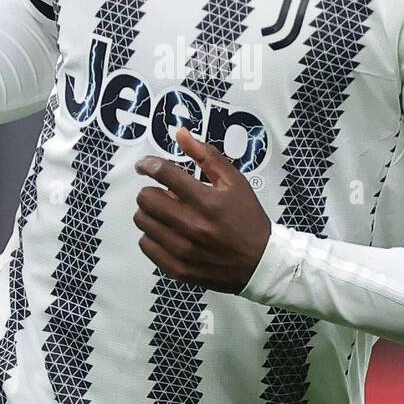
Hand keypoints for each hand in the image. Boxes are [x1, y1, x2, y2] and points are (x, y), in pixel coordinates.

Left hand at [133, 126, 271, 292]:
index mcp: (207, 201)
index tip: (145, 166)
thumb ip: (207, 156)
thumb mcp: (235, 182)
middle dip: (150, 190)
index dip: (148, 165)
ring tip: (166, 214)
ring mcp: (183, 250)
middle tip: (160, 193)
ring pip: (143, 221)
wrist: (261, 262)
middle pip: (146, 198)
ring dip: (150, 213)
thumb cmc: (248, 218)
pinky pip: (146, 245)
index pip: (164, 174)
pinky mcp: (178, 268)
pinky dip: (152, 236)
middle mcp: (193, 225)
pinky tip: (167, 233)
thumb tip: (181, 134)